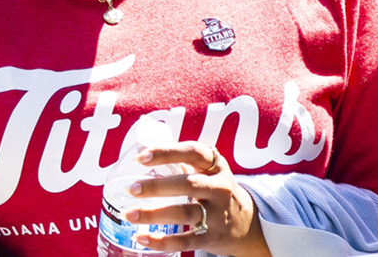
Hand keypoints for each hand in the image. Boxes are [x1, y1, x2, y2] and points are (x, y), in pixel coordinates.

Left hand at [125, 143, 268, 256]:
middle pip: (187, 184)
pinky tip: (142, 238)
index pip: (193, 152)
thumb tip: (144, 137)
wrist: (248, 225)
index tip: (141, 157)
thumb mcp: (208, 171)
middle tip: (131, 189)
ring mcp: (217, 214)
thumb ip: (181, 159)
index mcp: (215, 166)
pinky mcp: (212, 237)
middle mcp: (219, 188)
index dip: (167, 152)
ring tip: (130, 214)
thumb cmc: (216, 191)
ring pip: (183, 213)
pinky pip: (185, 241)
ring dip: (153, 214)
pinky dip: (161, 241)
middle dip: (157, 186)